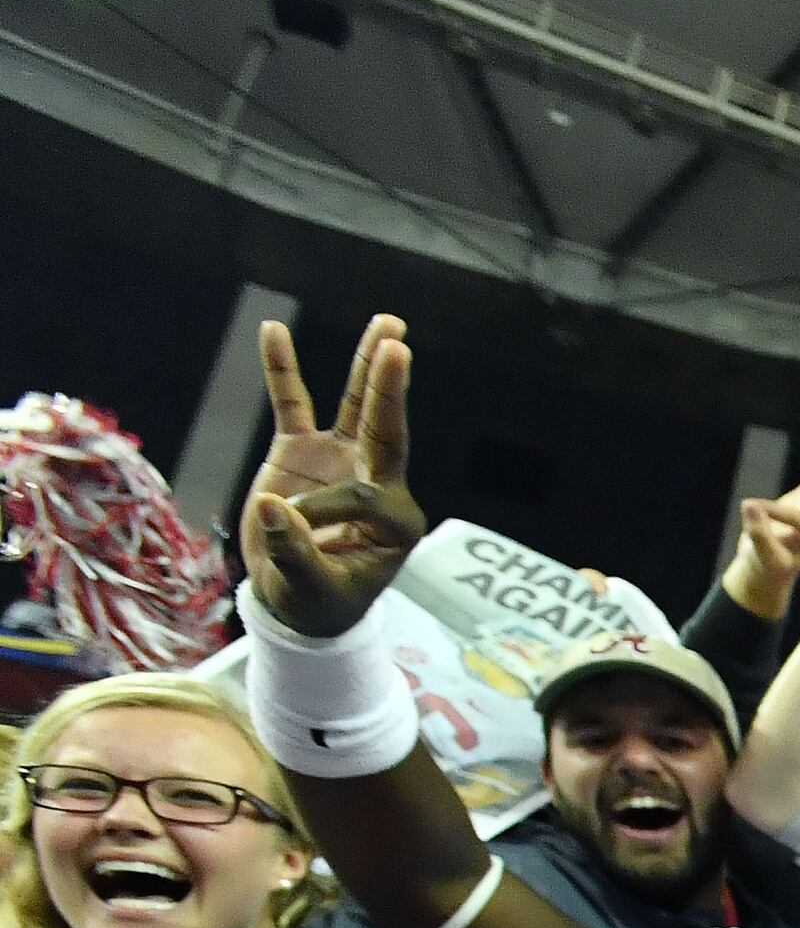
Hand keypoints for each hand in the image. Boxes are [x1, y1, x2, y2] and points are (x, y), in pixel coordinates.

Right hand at [242, 316, 426, 640]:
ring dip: (369, 367)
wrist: (296, 603)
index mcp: (397, 521)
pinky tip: (274, 330)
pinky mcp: (304, 453)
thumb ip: (297, 554)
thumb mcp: (310, 589)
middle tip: (399, 345)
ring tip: (390, 324)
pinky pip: (294, 405)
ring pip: (359, 409)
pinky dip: (283, 371)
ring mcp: (343, 462)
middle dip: (390, 390)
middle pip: (387, 430)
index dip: (321, 509)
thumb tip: (272, 510)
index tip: (288, 527)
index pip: (362, 496)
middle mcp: (378, 484)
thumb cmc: (316, 603)